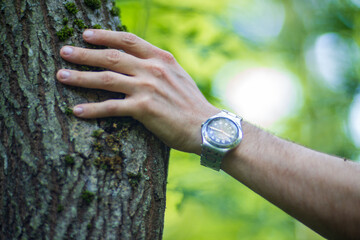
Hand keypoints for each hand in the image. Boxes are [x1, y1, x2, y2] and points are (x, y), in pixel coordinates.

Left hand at [57, 30, 218, 153]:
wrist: (206, 127)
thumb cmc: (191, 104)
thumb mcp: (178, 76)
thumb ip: (158, 66)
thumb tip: (139, 62)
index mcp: (161, 58)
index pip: (128, 40)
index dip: (105, 35)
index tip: (86, 34)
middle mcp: (152, 69)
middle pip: (111, 56)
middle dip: (84, 53)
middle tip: (64, 51)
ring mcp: (147, 88)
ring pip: (106, 78)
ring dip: (80, 76)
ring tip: (61, 76)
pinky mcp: (144, 109)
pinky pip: (111, 107)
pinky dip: (92, 108)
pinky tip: (77, 110)